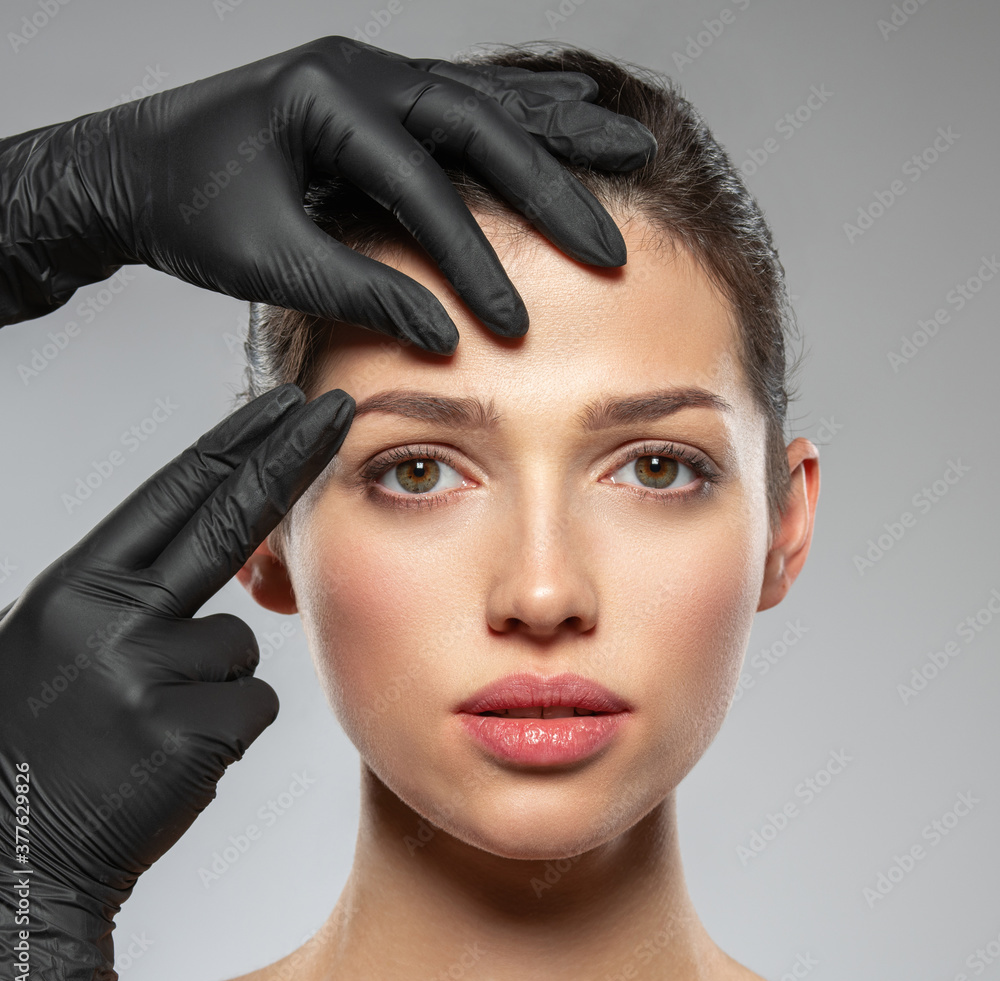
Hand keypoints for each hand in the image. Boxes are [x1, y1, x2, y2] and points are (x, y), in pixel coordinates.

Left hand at [0, 36, 656, 347]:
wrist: (132, 167)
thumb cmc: (187, 209)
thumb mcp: (265, 260)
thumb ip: (356, 292)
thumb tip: (440, 337)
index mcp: (324, 98)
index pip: (421, 184)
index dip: (472, 258)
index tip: (510, 323)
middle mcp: (358, 70)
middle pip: (481, 124)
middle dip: (552, 187)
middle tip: (610, 242)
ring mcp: (373, 73)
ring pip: (488, 99)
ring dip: (562, 132)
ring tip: (631, 151)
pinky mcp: (379, 93)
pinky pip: (468, 98)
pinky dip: (526, 113)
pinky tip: (572, 115)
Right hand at [0, 384, 352, 980]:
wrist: (6, 856)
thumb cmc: (41, 743)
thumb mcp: (62, 644)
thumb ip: (131, 594)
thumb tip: (225, 550)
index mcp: (74, 590)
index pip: (172, 496)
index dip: (235, 445)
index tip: (282, 407)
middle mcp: (107, 620)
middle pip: (225, 521)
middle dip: (287, 458)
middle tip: (333, 410)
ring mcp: (148, 677)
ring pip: (241, 647)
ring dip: (214, 684)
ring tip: (147, 728)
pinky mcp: (188, 735)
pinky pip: (251, 707)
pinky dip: (224, 730)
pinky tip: (167, 759)